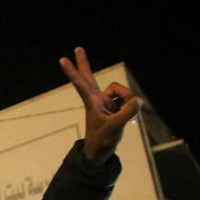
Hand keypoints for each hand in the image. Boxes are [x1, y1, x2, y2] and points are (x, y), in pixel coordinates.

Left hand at [59, 47, 141, 163]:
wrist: (101, 152)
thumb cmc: (102, 141)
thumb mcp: (115, 128)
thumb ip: (127, 113)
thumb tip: (138, 100)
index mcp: (92, 102)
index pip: (80, 83)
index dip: (72, 71)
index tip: (61, 59)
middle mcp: (98, 99)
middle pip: (90, 76)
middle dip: (84, 63)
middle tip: (77, 48)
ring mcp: (107, 101)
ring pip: (124, 93)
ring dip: (129, 103)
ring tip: (124, 118)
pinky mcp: (116, 106)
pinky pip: (130, 101)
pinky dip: (132, 109)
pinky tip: (129, 119)